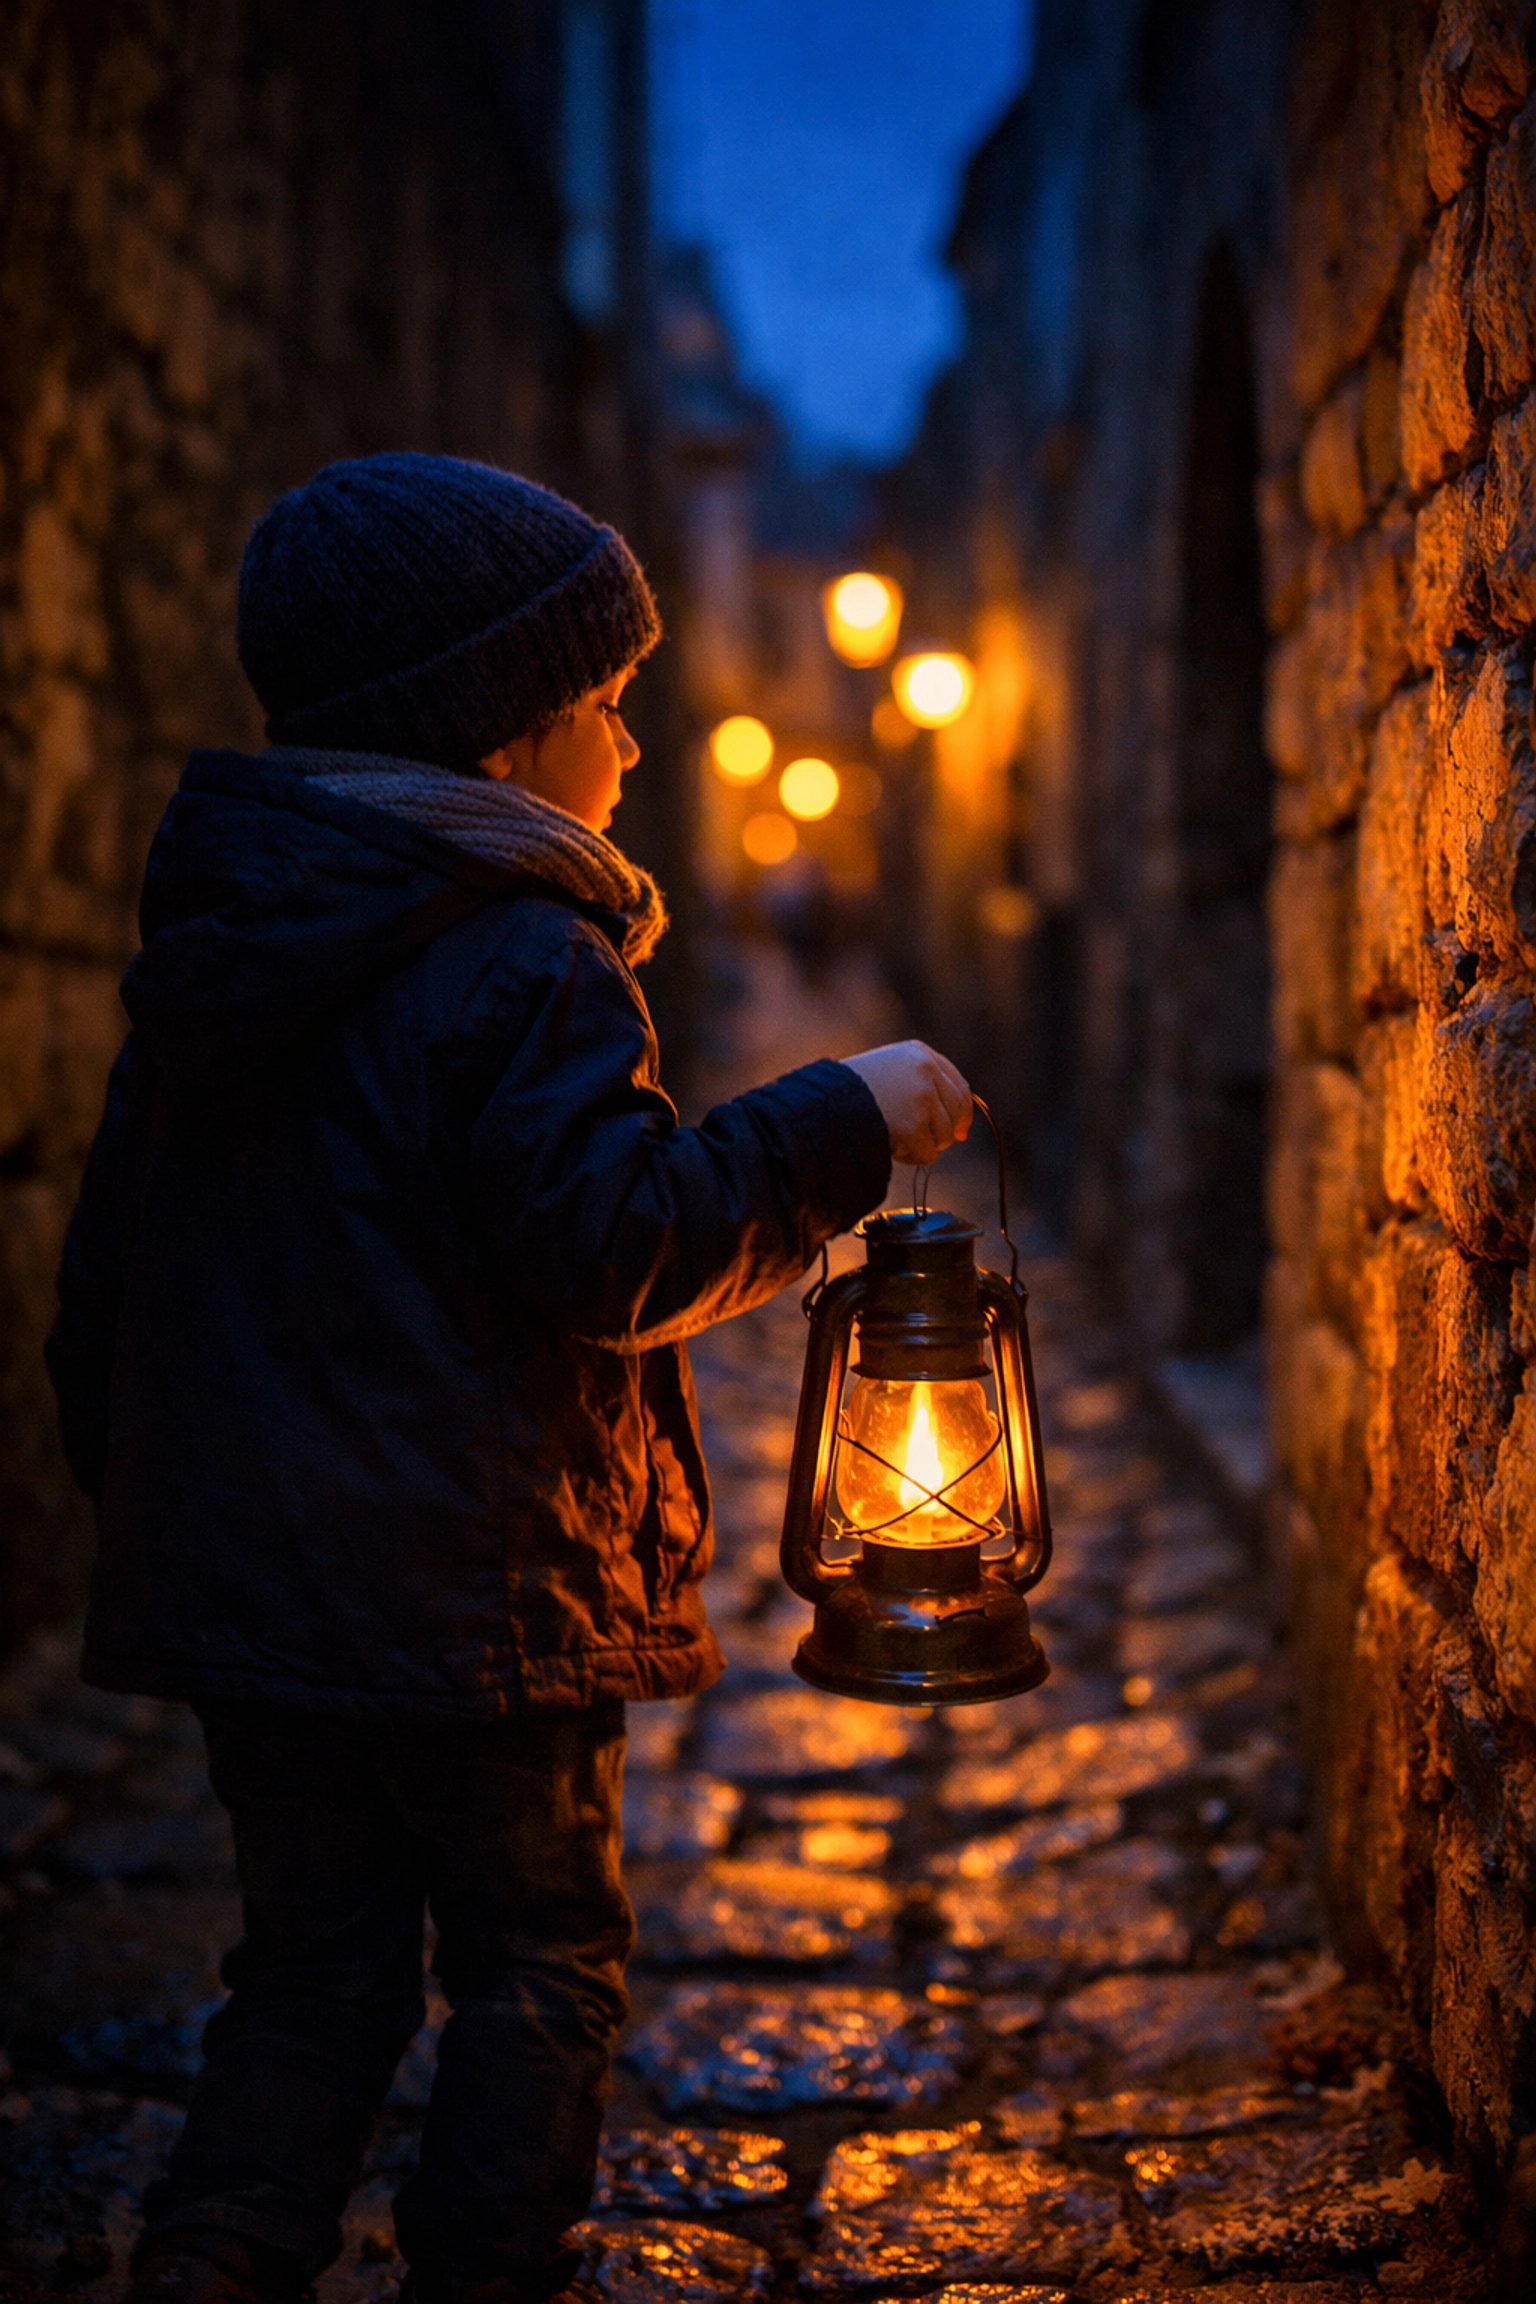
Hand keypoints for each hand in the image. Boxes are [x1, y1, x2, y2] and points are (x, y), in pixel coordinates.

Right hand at [840, 1040, 972, 1165]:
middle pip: (956, 1113)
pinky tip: (890, 1147)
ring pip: (944, 1136)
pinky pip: (927, 1154)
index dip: (962, 1110)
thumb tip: (955, 1125)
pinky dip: (911, 1157)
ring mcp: (922, 1098)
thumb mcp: (887, 1072)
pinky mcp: (914, 1126)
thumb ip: (918, 1085)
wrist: (822, 1104)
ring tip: (893, 1138)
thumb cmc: (848, 1092)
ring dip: (922, 1144)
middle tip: (921, 1142)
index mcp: (920, 1054)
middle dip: (943, 1132)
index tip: (961, 1130)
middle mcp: (926, 1071)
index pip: (958, 1085)